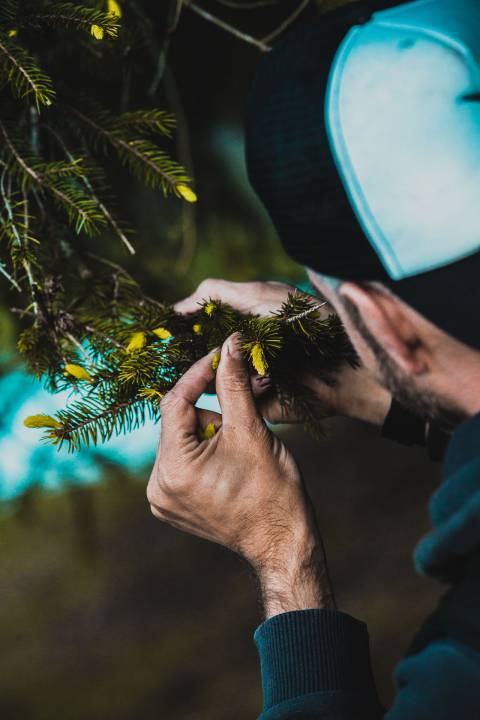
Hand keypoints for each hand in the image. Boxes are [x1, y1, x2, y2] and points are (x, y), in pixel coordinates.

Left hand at [147, 333, 334, 616]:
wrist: (282, 542)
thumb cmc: (273, 490)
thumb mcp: (251, 429)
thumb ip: (234, 384)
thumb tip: (229, 345)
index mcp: (174, 467)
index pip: (176, 402)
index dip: (200, 374)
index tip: (222, 356)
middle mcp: (158, 485)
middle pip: (178, 422)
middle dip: (211, 408)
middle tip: (244, 403)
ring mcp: (162, 499)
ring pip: (181, 439)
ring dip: (209, 430)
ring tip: (242, 442)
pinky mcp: (171, 504)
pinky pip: (182, 460)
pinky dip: (203, 450)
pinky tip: (229, 458)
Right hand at [176, 279, 391, 426]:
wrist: (343, 362)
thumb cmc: (303, 320)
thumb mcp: (259, 294)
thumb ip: (216, 294)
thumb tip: (176, 308)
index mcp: (236, 327)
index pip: (196, 332)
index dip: (179, 334)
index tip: (158, 336)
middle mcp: (238, 355)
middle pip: (198, 358)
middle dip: (190, 357)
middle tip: (174, 355)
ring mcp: (246, 381)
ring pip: (210, 381)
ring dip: (213, 372)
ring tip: (233, 365)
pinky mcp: (257, 405)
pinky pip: (232, 400)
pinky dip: (238, 388)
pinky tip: (258, 378)